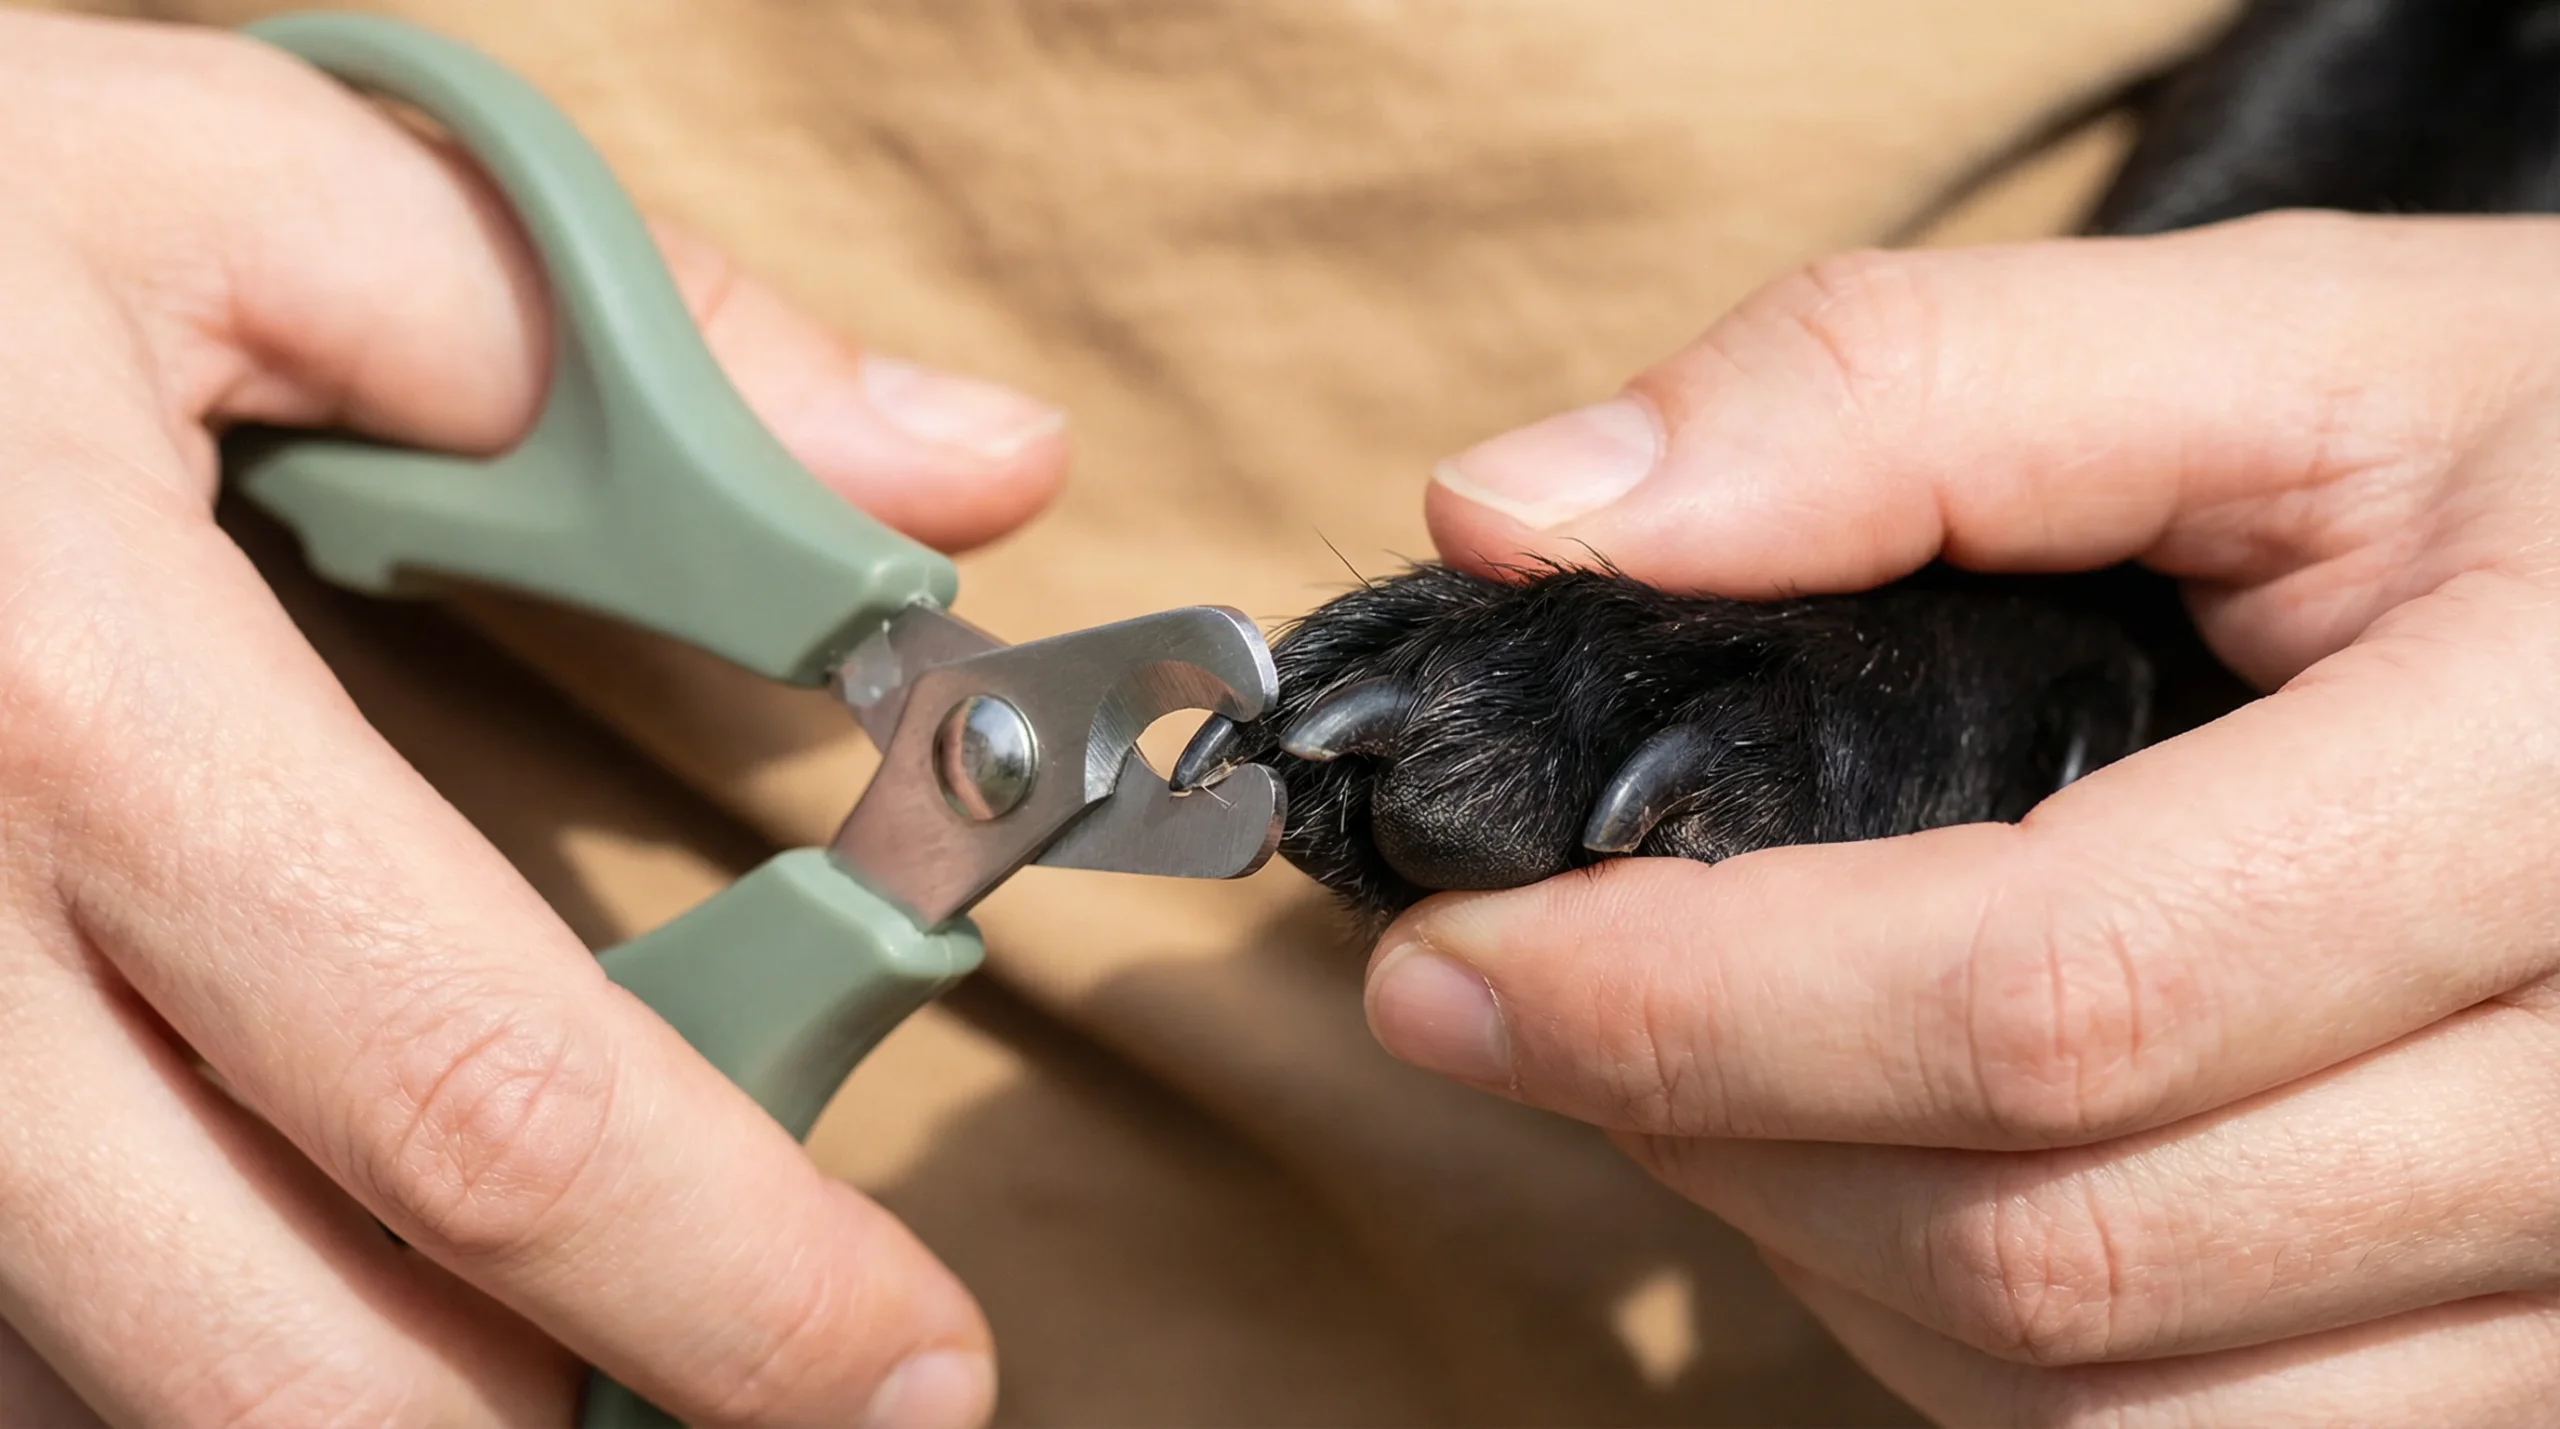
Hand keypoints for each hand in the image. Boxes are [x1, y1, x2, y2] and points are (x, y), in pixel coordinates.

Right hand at [0, 11, 1063, 1425]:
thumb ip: (652, 353)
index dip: (738, 1285)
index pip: (490, 1100)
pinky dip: (185, 1350)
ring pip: (119, 1408)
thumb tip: (979, 469)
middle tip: (776, 1392)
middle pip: (301, 1374)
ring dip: (385, 1407)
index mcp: (81, 708)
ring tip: (566, 1316)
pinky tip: (302, 1246)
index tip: (913, 1366)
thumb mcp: (248, 191)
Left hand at [1380, 212, 2559, 1423]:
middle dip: (1706, 1129)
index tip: (1454, 954)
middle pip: (2050, 1248)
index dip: (1692, 1002)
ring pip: (2099, 1405)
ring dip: (1816, 1253)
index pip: (2054, 994)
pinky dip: (1969, 1344)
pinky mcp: (2538, 1357)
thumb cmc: (2533, 462)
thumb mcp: (2277, 339)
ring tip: (1704, 1068)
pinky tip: (1886, 1170)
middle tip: (1535, 1000)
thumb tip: (1527, 515)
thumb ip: (1903, 393)